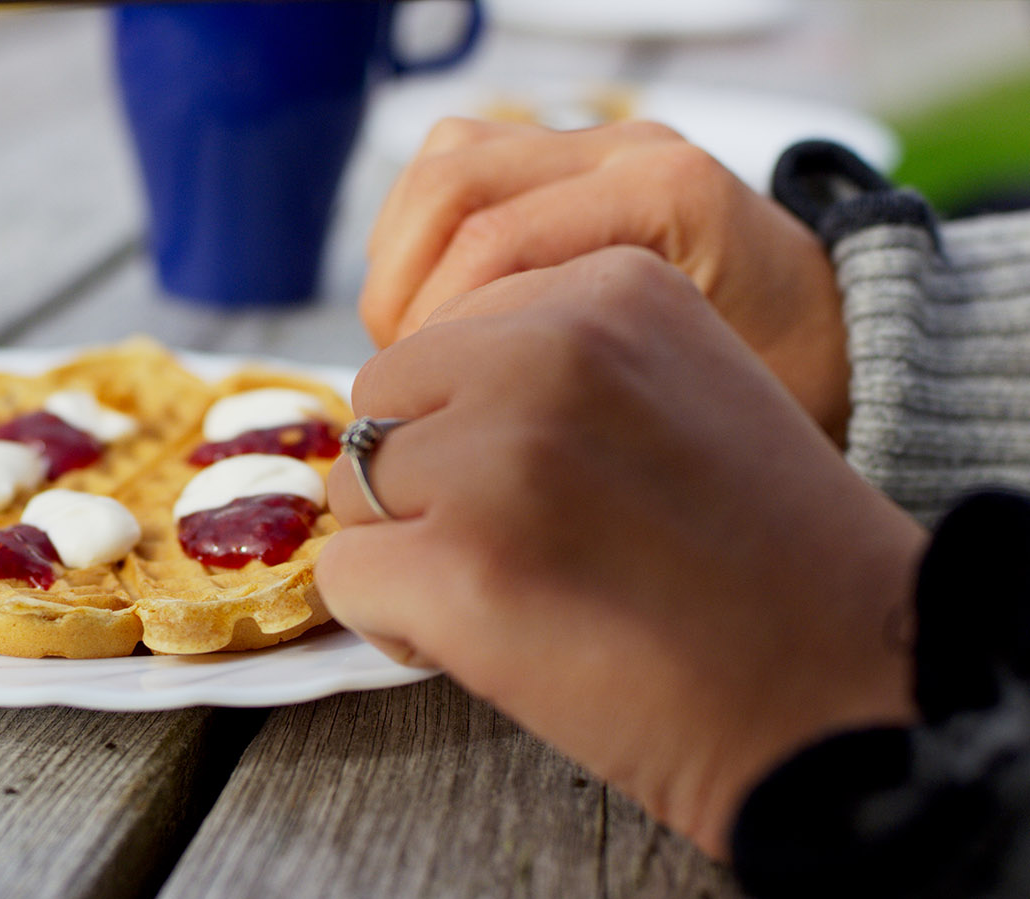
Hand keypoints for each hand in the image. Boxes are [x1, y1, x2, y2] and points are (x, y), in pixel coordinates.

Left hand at [320, 247, 923, 856]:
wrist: (844, 684)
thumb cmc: (758, 555)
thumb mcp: (677, 386)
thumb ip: (554, 362)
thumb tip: (409, 398)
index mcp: (611, 285)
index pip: (443, 335)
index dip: (467, 425)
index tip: (543, 485)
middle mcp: (548, 349)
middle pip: (380, 403)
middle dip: (421, 483)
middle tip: (516, 548)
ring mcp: (499, 456)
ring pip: (352, 490)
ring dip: (406, 552)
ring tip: (512, 597)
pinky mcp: (460, 566)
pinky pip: (345, 577)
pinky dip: (391, 621)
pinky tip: (483, 643)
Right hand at [358, 119, 850, 442]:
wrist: (826, 335)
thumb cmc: (769, 385)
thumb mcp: (693, 405)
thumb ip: (580, 393)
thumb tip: (446, 426)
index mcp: (668, 199)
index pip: (492, 242)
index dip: (431, 329)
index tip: (425, 405)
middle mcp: (627, 148)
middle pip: (452, 185)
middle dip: (401, 289)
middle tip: (407, 375)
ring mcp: (595, 144)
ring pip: (442, 165)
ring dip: (400, 260)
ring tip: (417, 344)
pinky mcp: (567, 158)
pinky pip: (455, 167)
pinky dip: (419, 238)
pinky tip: (435, 308)